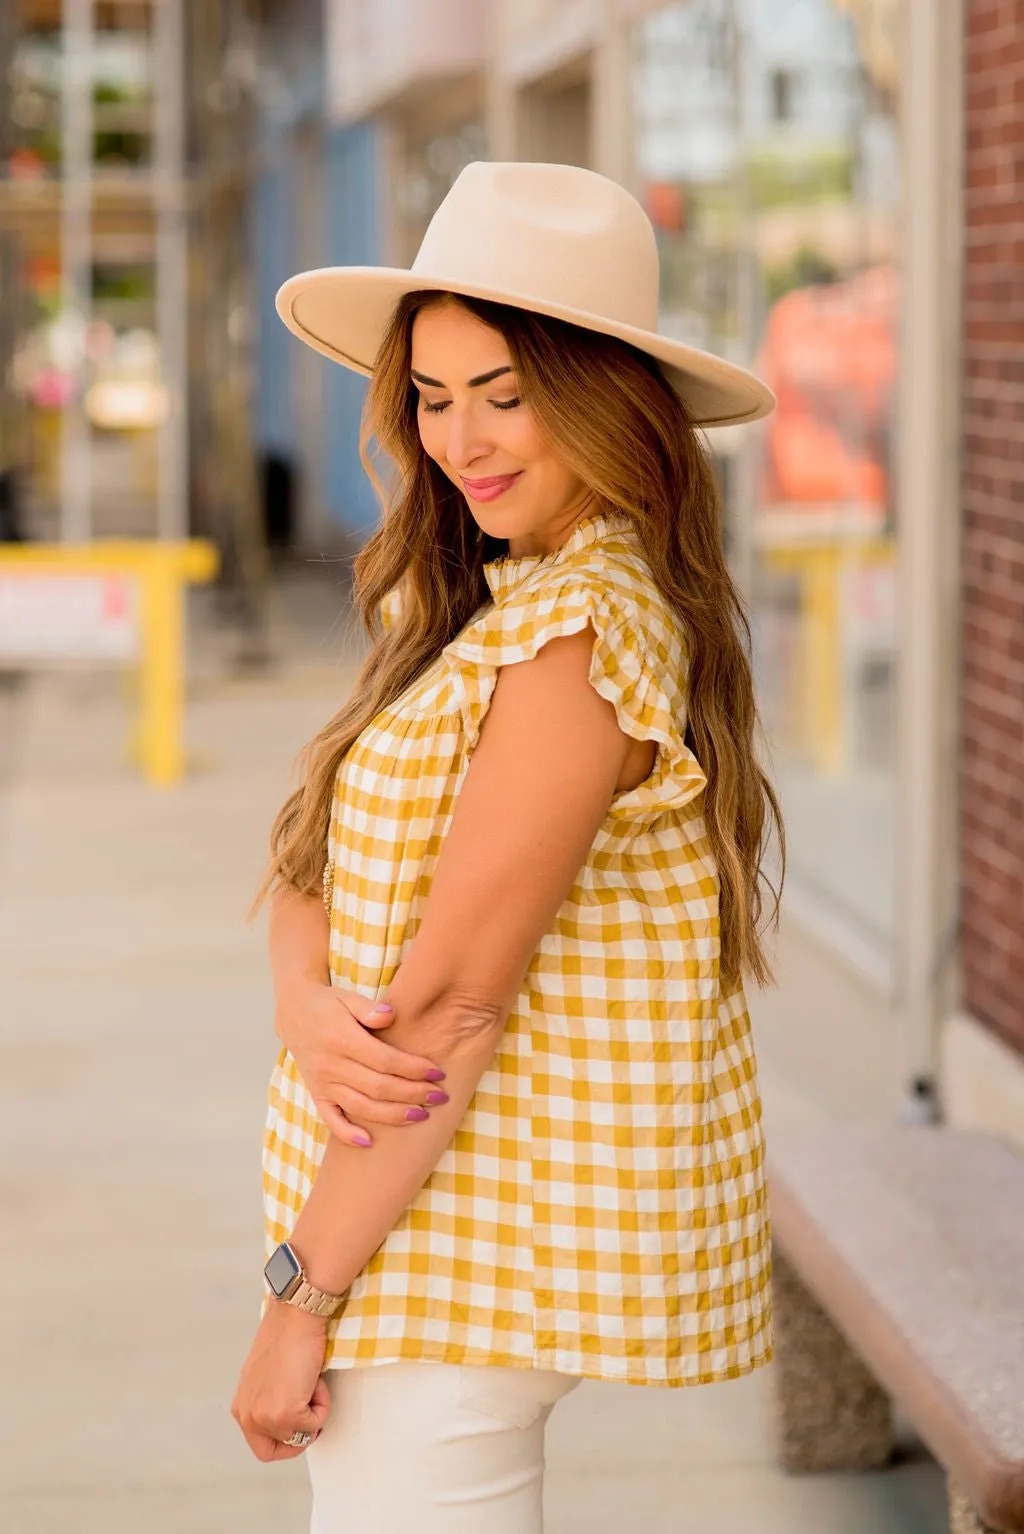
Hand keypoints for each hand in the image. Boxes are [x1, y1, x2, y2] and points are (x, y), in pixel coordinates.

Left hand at [232, 1302, 330, 1462]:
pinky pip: (315, 1424)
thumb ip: (269, 1402)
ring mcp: (264, 1417)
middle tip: (311, 1414)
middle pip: (276, 1450)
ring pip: (300, 1436)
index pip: (261, 1446)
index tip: (300, 1427)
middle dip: (299, 1436)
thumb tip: (290, 1420)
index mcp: (241, 1407)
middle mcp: (247, 1416)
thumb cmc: (286, 1337)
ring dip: (314, 1411)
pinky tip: (314, 1378)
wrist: (295, 1316)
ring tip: (310, 1381)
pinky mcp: (285, 1414)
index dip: (285, 1442)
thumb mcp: (267, 1379)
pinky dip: (323, 1404)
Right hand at [274, 977, 448, 1146]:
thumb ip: (369, 1008)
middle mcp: (331, 1065)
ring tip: (421, 1116)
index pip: (384, 1060)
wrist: (294, 1014)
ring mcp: (323, 1083)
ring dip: (392, 1116)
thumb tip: (391, 1015)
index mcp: (342, 1039)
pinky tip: (369, 1143)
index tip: (438, 1073)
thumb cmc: (329, 1004)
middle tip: (439, 1097)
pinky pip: (331, 1119)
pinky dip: (347, 1134)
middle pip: (378, 1087)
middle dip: (412, 1094)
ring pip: (360, 1107)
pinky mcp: (317, 1094)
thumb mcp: (348, 997)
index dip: (413, 1069)